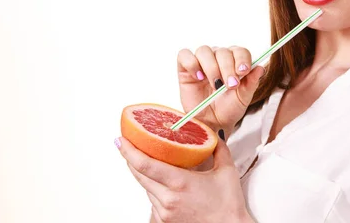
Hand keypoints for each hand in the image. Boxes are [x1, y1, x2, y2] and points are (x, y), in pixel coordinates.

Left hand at [116, 136, 251, 222]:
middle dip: (130, 158)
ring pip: (146, 188)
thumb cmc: (229, 206)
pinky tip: (161, 182)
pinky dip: (153, 188)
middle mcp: (168, 198)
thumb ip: (218, 148)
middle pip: (139, 175)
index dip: (129, 151)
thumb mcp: (226, 171)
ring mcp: (165, 211)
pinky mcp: (166, 220)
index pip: (145, 165)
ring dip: (143, 174)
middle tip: (126, 144)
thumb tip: (213, 135)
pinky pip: (153, 200)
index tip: (121, 140)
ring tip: (145, 160)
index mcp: (180, 183)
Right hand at [177, 45, 264, 132]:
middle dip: (227, 68)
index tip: (243, 72)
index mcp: (234, 61)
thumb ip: (251, 83)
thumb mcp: (243, 98)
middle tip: (230, 86)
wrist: (212, 123)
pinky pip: (184, 55)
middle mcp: (218, 57)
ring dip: (211, 67)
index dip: (242, 59)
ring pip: (204, 51)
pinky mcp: (184, 68)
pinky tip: (198, 77)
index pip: (239, 51)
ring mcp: (201, 61)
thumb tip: (261, 67)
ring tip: (215, 84)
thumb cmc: (228, 109)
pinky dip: (192, 64)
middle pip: (223, 51)